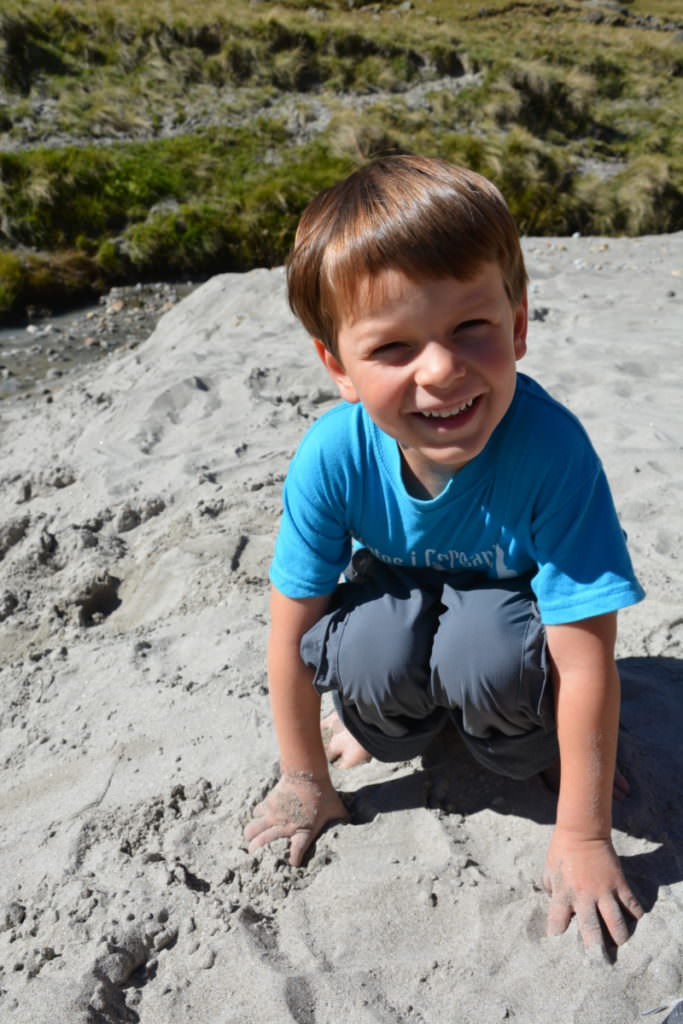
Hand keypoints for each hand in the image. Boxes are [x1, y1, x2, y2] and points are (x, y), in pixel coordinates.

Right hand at [244, 772, 349, 866]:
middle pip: (264, 844)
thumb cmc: (324, 793)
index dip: (294, 861)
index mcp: (303, 832)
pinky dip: (257, 817)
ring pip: (253, 829)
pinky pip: (257, 813)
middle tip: (256, 856)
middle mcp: (285, 826)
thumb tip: (352, 826)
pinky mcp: (268, 803)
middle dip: (258, 852)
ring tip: (250, 841)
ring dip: (251, 836)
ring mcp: (274, 815)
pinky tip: (258, 818)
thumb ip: (342, 820)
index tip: (293, 864)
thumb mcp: (337, 809)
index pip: (295, 854)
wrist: (307, 773)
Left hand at [543, 827, 643, 949]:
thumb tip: (553, 906)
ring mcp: (604, 891)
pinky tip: (636, 923)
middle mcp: (583, 896)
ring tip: (620, 946)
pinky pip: (631, 905)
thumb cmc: (561, 851)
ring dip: (619, 938)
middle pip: (591, 931)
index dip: (557, 937)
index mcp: (563, 894)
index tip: (560, 950)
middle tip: (599, 964)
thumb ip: (550, 891)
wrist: (582, 831)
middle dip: (595, 950)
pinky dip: (636, 916)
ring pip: (616, 923)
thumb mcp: (548, 871)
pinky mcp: (619, 884)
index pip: (557, 923)